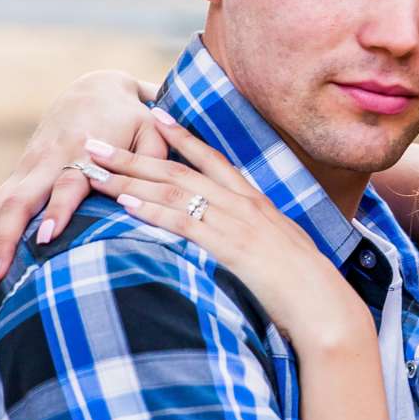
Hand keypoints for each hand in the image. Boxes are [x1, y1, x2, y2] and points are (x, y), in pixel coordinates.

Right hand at [0, 71, 159, 287]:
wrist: (96, 88)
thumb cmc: (131, 118)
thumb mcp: (151, 131)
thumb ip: (154, 160)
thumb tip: (152, 193)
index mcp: (82, 150)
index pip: (68, 183)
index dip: (58, 210)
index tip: (46, 239)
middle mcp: (47, 160)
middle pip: (18, 201)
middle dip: (2, 240)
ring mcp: (28, 167)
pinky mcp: (19, 174)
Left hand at [86, 113, 371, 355]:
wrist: (324, 306)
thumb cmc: (305, 287)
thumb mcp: (281, 250)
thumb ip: (257, 238)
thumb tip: (242, 240)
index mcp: (255, 201)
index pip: (212, 158)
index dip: (180, 135)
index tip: (152, 114)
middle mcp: (242, 204)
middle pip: (178, 170)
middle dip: (132, 155)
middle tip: (94, 143)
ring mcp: (236, 223)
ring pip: (173, 191)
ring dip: (129, 179)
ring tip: (94, 170)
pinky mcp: (230, 248)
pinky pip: (184, 224)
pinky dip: (153, 211)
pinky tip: (126, 204)